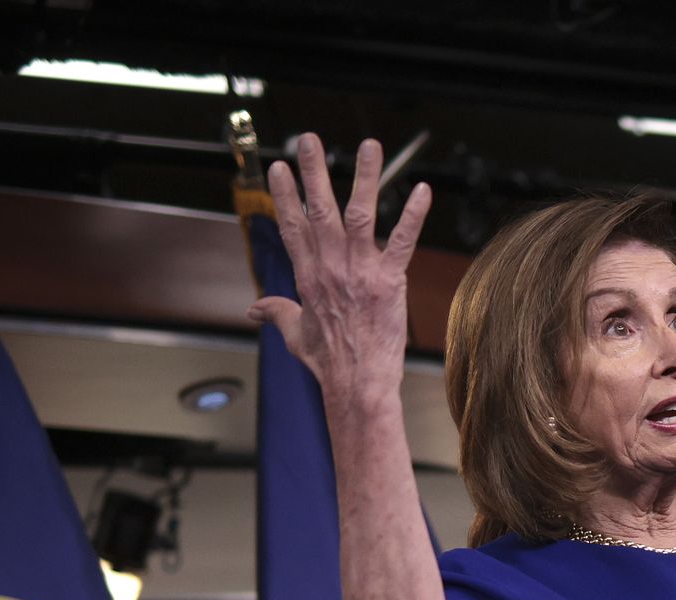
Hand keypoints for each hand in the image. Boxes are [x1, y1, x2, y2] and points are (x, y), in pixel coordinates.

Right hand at [248, 133, 431, 408]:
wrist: (356, 384)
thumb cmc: (329, 363)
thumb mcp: (295, 335)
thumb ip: (276, 313)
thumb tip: (254, 309)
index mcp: (308, 276)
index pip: (293, 226)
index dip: (285, 195)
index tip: (279, 167)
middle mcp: (330, 267)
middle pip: (319, 209)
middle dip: (313, 171)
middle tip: (309, 139)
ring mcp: (359, 272)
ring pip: (358, 214)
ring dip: (365, 178)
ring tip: (368, 145)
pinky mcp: (388, 282)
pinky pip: (402, 241)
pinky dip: (413, 215)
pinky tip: (421, 190)